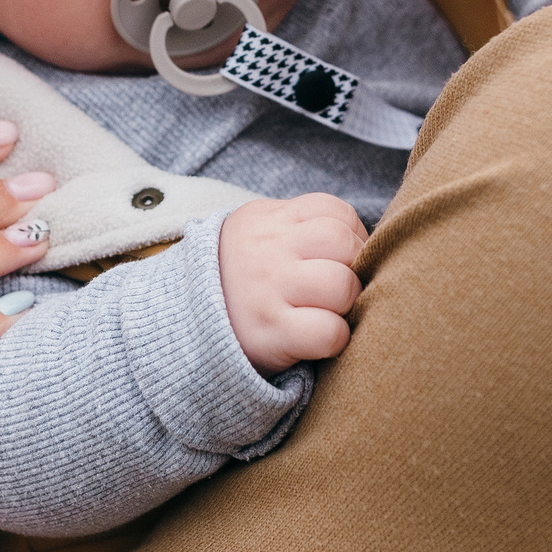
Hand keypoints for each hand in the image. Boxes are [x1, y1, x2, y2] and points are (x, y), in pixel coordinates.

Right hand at [216, 194, 366, 374]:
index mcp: (267, 220)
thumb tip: (367, 241)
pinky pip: (329, 331)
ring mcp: (267, 289)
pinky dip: (335, 338)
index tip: (337, 261)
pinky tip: (319, 339)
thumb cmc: (241, 280)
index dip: (350, 238)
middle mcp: (266, 249)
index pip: (335, 212)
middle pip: (343, 244)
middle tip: (338, 292)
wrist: (184, 324)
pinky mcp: (270, 332)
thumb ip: (303, 228)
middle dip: (354, 270)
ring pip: (342, 285)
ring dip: (347, 305)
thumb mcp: (259, 235)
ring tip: (328, 313)